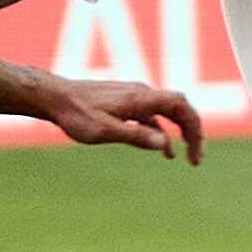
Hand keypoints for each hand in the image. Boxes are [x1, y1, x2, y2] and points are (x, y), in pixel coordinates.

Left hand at [47, 80, 205, 163]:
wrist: (54, 97)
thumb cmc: (76, 114)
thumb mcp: (105, 131)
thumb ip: (136, 136)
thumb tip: (165, 144)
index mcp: (141, 98)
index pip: (182, 107)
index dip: (195, 129)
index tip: (195, 154)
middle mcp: (142, 93)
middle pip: (180, 107)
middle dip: (193, 132)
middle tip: (197, 158)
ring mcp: (134, 96)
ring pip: (168, 112)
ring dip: (179, 132)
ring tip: (185, 156)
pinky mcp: (125, 101)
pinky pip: (153, 115)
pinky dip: (162, 130)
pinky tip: (162, 148)